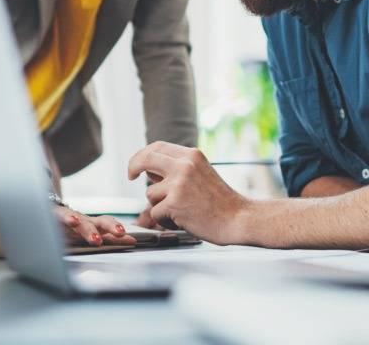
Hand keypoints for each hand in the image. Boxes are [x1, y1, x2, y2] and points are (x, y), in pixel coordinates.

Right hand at [52, 206, 136, 246]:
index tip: (132, 240)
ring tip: (96, 240)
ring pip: (83, 222)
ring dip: (90, 231)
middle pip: (102, 222)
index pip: (112, 229)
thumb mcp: (91, 234)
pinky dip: (68, 218)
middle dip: (112, 226)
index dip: (121, 234)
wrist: (50, 213)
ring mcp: (73, 218)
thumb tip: (133, 241)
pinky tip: (72, 221)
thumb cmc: (73, 227)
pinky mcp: (57, 215)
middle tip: (120, 233)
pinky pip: (63, 216)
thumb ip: (110, 239)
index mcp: (96, 227)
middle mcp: (87, 221)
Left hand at [127, 141, 248, 243]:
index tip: (137, 165)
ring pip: (150, 193)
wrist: (239, 218)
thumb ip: (178, 168)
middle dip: (133, 166)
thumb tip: (149, 170)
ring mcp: (178, 184)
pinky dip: (165, 220)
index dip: (142, 154)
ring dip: (159, 205)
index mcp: (191, 155)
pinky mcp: (174, 203)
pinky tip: (183, 220)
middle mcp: (184, 165)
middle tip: (130, 176)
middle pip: (145, 159)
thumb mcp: (201, 173)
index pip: (157, 147)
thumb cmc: (221, 201)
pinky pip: (155, 212)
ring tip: (181, 211)